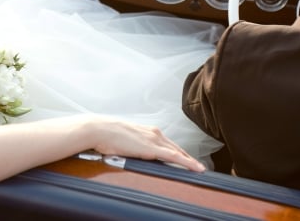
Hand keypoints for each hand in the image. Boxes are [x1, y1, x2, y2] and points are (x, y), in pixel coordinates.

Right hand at [87, 117, 205, 171]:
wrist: (99, 129)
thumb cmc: (106, 134)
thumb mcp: (123, 139)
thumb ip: (132, 144)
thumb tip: (132, 150)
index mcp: (147, 131)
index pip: (167, 144)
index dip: (178, 152)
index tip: (186, 158)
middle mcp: (154, 133)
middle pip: (176, 148)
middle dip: (188, 157)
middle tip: (198, 166)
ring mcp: (154, 140)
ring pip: (178, 152)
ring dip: (190, 161)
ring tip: (200, 169)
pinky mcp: (152, 148)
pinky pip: (175, 157)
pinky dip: (187, 162)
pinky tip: (196, 167)